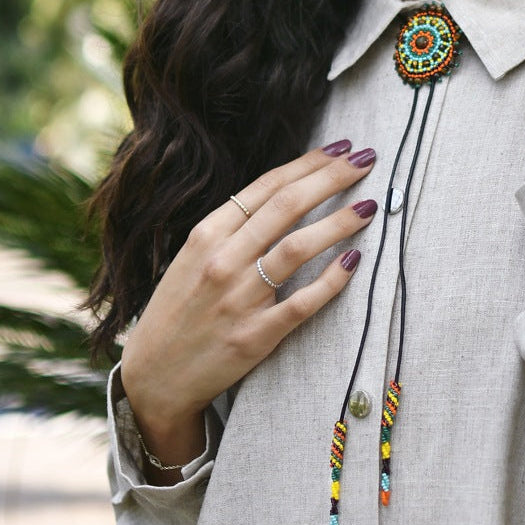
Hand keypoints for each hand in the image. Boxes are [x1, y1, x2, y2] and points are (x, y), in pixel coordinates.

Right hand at [120, 141, 376, 468]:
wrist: (154, 376)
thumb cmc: (180, 310)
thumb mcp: (194, 257)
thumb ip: (233, 229)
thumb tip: (286, 193)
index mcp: (207, 235)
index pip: (267, 186)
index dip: (308, 163)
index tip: (341, 148)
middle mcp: (223, 260)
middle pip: (287, 206)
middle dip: (331, 178)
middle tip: (366, 160)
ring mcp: (239, 299)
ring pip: (298, 247)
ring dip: (339, 221)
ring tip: (369, 205)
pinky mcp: (255, 336)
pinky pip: (303, 302)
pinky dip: (332, 279)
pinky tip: (355, 259)